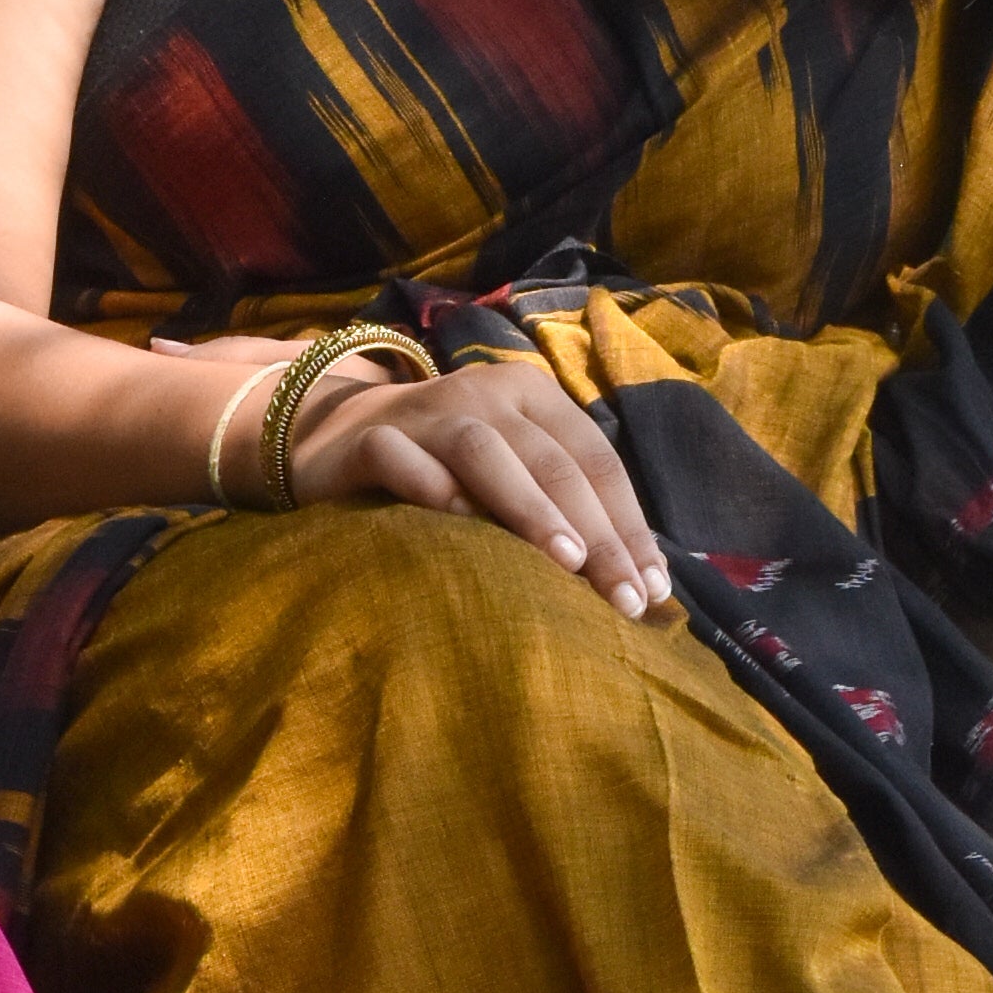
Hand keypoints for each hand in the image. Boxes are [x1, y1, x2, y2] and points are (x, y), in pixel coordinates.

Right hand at [280, 354, 670, 617]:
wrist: (339, 434)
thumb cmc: (446, 468)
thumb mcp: (514, 473)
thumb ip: (564, 505)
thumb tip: (639, 578)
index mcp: (534, 396)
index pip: (595, 460)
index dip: (629, 525)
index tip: (653, 590)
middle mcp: (486, 392)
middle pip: (553, 462)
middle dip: (597, 534)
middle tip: (625, 599)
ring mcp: (427, 411)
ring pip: (488, 453)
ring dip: (531, 509)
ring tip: (567, 564)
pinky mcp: (372, 438)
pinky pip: (403, 460)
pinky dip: (431, 490)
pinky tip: (458, 528)